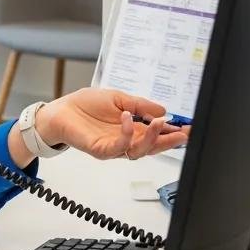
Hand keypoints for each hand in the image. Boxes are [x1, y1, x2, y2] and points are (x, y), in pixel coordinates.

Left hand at [35, 88, 188, 160]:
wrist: (61, 110)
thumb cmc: (86, 104)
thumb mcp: (118, 98)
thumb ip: (140, 105)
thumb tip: (163, 111)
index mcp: (132, 128)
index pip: (156, 134)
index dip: (172, 132)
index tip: (188, 126)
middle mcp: (125, 140)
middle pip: (153, 147)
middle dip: (170, 141)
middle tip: (183, 133)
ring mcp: (114, 147)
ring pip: (139, 151)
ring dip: (151, 138)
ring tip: (157, 123)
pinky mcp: (101, 150)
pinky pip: (119, 147)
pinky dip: (126, 133)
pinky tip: (127, 118)